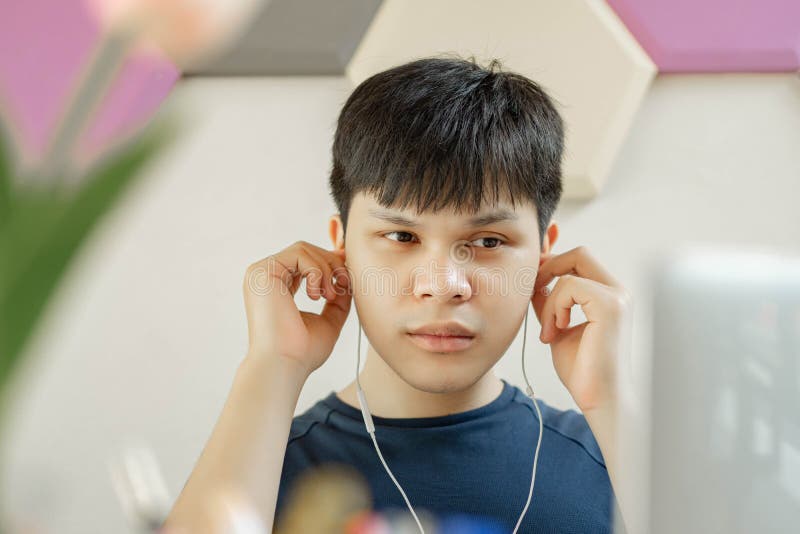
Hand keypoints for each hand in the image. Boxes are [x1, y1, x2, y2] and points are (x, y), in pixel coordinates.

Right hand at [242, 241, 351, 375]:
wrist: (284, 364)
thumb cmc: (302, 351)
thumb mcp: (328, 321)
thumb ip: (337, 300)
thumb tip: (348, 280)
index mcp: (277, 288)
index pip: (304, 262)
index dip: (328, 260)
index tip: (346, 271)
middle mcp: (267, 278)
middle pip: (306, 251)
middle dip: (332, 264)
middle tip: (344, 287)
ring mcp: (261, 273)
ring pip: (304, 249)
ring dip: (326, 270)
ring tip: (330, 296)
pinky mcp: (263, 271)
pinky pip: (299, 253)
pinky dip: (316, 271)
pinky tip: (316, 295)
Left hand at [531, 246, 632, 412]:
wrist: (600, 400)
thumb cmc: (583, 370)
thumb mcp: (558, 327)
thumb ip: (550, 302)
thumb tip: (534, 281)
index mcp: (609, 295)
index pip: (580, 259)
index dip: (553, 261)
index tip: (533, 278)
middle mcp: (618, 292)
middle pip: (579, 253)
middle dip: (548, 267)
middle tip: (533, 293)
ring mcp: (617, 297)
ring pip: (571, 269)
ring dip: (549, 299)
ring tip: (549, 330)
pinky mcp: (610, 306)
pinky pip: (569, 286)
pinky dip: (554, 307)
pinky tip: (556, 332)